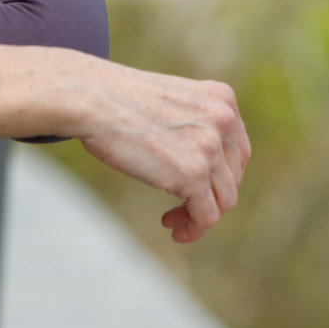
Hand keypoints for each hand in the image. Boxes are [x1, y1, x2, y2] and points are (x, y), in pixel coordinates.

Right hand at [0, 44, 249, 242]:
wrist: (92, 97)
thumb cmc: (118, 99)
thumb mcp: (171, 101)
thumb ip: (195, 124)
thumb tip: (203, 163)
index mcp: (222, 99)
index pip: (237, 151)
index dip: (218, 175)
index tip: (196, 187)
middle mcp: (224, 120)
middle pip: (232, 177)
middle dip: (209, 196)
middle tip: (179, 207)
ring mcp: (211, 147)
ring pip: (224, 201)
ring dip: (199, 215)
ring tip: (172, 220)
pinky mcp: (193, 174)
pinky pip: (207, 216)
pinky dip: (193, 229)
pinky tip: (173, 230)